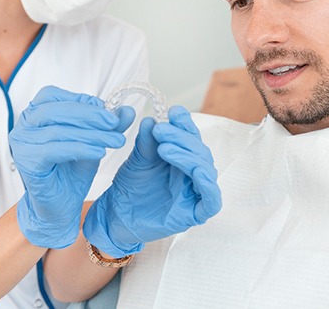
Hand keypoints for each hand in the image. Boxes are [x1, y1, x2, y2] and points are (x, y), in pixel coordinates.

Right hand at [9, 85, 134, 248]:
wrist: (59, 207)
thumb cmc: (71, 170)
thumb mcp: (93, 141)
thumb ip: (108, 125)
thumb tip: (128, 110)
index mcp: (34, 113)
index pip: (54, 95)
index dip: (82, 101)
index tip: (108, 112)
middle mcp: (23, 125)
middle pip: (57, 110)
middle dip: (90, 115)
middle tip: (115, 123)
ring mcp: (21, 144)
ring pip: (59, 131)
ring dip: (92, 134)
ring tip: (116, 140)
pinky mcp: (27, 162)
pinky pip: (55, 150)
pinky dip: (81, 149)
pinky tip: (100, 152)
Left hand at [83, 106, 221, 256]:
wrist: (116, 216)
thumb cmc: (130, 187)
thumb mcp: (138, 159)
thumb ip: (147, 142)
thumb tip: (150, 120)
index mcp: (183, 157)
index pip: (191, 136)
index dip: (185, 123)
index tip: (173, 111)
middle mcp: (193, 173)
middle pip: (199, 151)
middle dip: (181, 137)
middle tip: (159, 130)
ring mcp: (195, 193)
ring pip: (205, 170)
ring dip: (188, 156)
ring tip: (164, 148)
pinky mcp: (195, 214)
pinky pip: (211, 200)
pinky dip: (208, 185)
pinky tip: (197, 172)